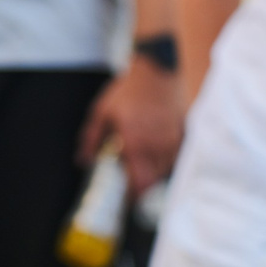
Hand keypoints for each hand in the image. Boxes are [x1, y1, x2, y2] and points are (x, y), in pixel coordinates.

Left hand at [82, 58, 185, 195]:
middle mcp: (156, 145)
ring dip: (154, 171)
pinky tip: (155, 148)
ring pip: (165, 170)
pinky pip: (176, 156)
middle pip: (153, 181)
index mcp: (136, 143)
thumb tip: (83, 160)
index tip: (126, 197)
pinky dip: (166, 158)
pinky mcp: (182, 133)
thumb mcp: (102, 112)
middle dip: (141, 184)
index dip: (133, 195)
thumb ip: (91, 139)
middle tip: (130, 178)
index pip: (139, 183)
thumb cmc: (128, 90)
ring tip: (141, 159)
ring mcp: (172, 140)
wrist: (155, 70)